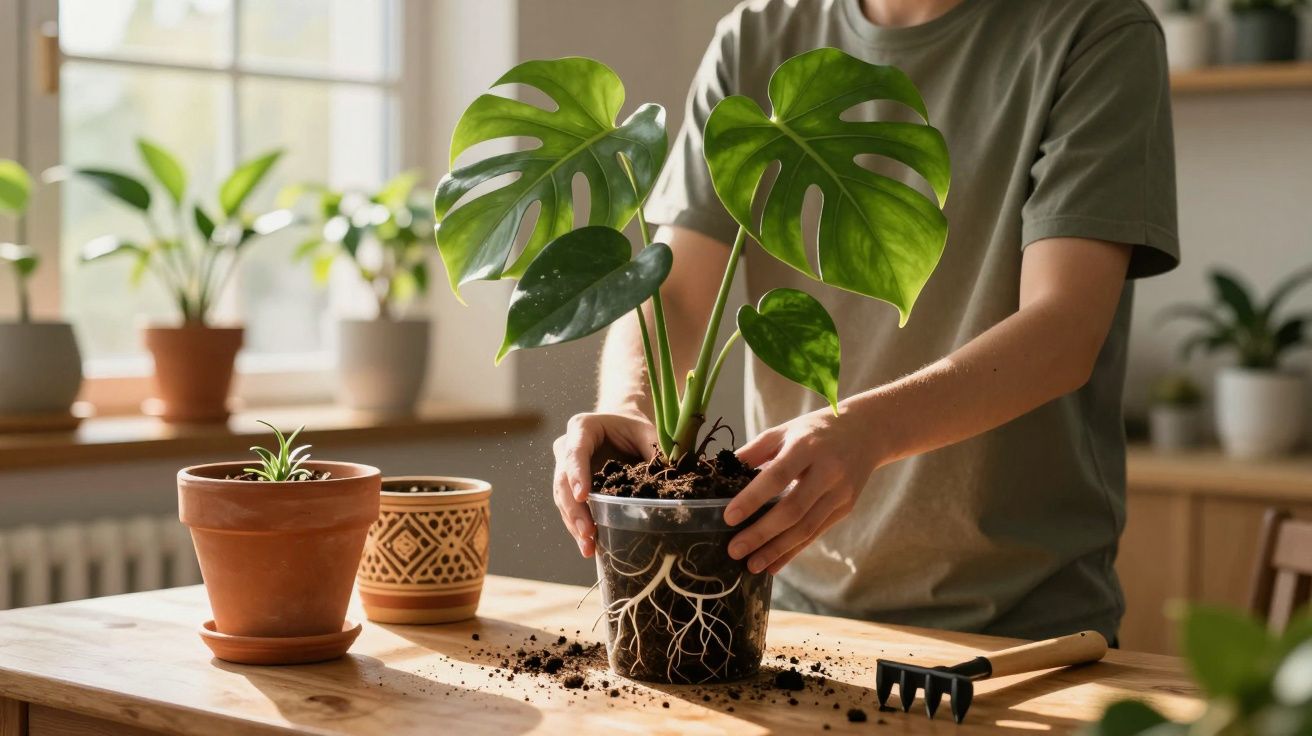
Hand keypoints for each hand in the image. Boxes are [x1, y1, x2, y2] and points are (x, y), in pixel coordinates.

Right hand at [552, 410, 658, 557]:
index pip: (575, 452)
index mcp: (582, 427)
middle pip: (563, 481)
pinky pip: (570, 507)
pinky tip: (589, 545)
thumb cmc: (633, 427)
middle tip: (587, 533)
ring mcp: (565, 468)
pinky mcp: (571, 486)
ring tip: (588, 547)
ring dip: (574, 524)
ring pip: (563, 498)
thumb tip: (673, 477)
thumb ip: (655, 450)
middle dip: (575, 510)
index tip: (582, 496)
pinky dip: (579, 526)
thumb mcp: (646, 432)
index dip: (577, 474)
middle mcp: (566, 448)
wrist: (621, 426)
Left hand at [723, 404, 882, 574]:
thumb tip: (719, 472)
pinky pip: (816, 534)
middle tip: (734, 550)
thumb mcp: (783, 431)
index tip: (728, 517)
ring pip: (806, 528)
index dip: (753, 498)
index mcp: (807, 446)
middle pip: (793, 509)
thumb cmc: (814, 431)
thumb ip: (753, 451)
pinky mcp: (845, 508)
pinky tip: (773, 564)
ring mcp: (840, 492)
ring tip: (751, 565)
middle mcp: (828, 471)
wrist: (867, 432)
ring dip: (777, 550)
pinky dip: (793, 551)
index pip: (778, 475)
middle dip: (762, 533)